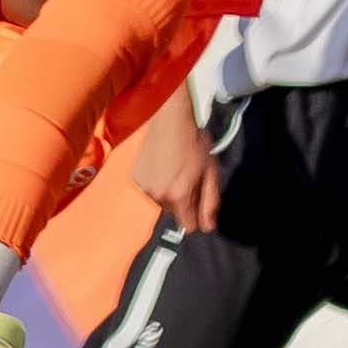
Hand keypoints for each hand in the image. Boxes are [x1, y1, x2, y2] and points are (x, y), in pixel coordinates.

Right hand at [131, 108, 225, 234]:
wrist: (170, 120)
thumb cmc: (194, 143)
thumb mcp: (211, 172)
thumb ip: (210, 202)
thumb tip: (209, 227)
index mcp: (180, 196)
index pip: (188, 226)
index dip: (196, 216)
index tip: (199, 200)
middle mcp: (159, 196)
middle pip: (174, 213)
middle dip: (182, 201)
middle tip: (188, 178)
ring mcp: (145, 187)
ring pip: (161, 201)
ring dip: (168, 192)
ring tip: (174, 170)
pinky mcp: (136, 178)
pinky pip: (149, 189)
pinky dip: (156, 182)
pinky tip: (162, 166)